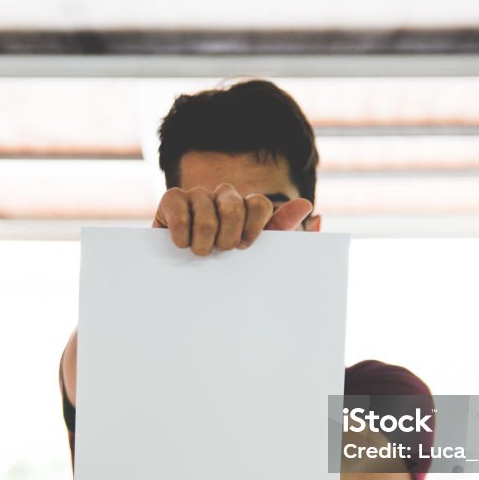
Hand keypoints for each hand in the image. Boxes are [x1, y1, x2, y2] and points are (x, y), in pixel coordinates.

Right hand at [153, 184, 312, 255]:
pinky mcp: (171, 199)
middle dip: (227, 237)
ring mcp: (197, 195)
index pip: (259, 203)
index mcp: (246, 207)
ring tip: (200, 253)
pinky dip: (182, 234)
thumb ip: (281, 229)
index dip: (254, 228)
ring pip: (206, 213)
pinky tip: (182, 245)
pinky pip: (180, 209)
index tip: (244, 247)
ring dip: (203, 243)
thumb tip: (307, 205)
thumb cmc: (224, 266)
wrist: (184, 284)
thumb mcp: (255, 253)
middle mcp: (223, 196)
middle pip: (234, 206)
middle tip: (220, 252)